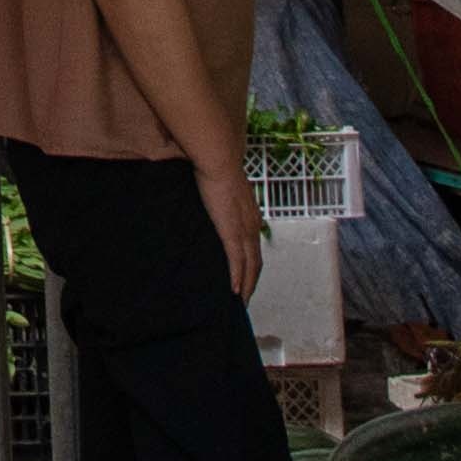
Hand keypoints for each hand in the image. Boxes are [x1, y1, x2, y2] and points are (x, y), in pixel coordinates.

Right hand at [197, 153, 262, 297]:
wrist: (219, 159)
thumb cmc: (216, 163)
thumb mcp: (218, 180)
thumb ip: (215, 188)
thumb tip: (204, 184)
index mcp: (250, 212)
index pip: (253, 244)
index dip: (251, 261)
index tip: (245, 273)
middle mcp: (252, 224)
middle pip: (256, 260)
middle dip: (251, 280)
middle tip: (244, 295)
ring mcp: (245, 229)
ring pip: (250, 266)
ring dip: (247, 285)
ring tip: (240, 300)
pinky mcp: (233, 233)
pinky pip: (237, 262)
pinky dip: (238, 278)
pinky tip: (234, 292)